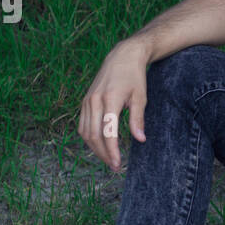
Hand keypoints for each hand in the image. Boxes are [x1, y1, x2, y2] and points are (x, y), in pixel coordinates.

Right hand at [78, 38, 149, 170]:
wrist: (122, 57)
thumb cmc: (135, 77)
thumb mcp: (141, 97)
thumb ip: (138, 119)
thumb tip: (140, 139)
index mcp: (110, 99)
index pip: (107, 132)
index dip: (112, 151)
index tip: (118, 164)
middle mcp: (94, 101)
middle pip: (93, 135)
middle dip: (103, 154)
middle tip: (115, 167)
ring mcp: (87, 101)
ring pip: (85, 132)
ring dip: (95, 149)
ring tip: (109, 159)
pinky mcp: (84, 101)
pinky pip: (83, 125)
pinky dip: (90, 138)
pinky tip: (100, 146)